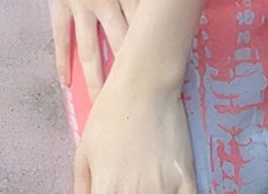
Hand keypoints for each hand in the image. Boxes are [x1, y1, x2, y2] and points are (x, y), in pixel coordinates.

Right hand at [37, 0, 159, 100]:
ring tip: (102, 106)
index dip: (156, 49)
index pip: (146, 24)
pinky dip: (62, 59)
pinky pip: (61, 35)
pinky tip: (65, 82)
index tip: (165, 74)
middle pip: (120, 44)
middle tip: (137, 103)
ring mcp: (80, 2)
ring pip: (90, 48)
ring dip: (96, 79)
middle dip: (130, 75)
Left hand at [72, 71, 197, 193]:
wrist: (145, 83)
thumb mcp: (84, 148)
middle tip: (130, 180)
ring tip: (148, 183)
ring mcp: (162, 189)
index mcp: (107, 190)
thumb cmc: (111, 111)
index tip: (110, 190)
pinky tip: (169, 189)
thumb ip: (82, 184)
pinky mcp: (185, 178)